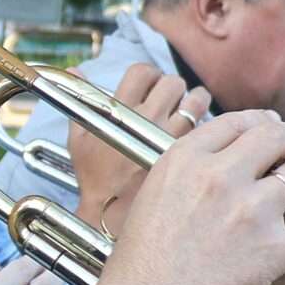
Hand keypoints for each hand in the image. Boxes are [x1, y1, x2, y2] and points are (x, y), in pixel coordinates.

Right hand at [46, 110, 284, 284]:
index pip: (236, 122)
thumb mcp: (151, 199)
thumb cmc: (140, 267)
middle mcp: (219, 178)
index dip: (261, 122)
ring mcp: (249, 212)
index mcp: (184, 162)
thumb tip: (213, 165)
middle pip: (275, 137)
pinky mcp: (272, 251)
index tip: (271, 129)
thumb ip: (184, 175)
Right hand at [71, 64, 209, 237]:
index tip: (149, 87)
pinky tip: (199, 137)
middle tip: (169, 103)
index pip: (142, 71)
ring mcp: (171, 135)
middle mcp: (146, 119)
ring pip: (196, 99)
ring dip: (195, 102)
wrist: (113, 216)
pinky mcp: (191, 154)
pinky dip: (207, 127)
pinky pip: (209, 126)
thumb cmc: (95, 179)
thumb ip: (81, 99)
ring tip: (189, 114)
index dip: (148, 75)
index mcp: (119, 110)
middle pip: (172, 82)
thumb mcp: (78, 139)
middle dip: (172, 89)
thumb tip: (74, 68)